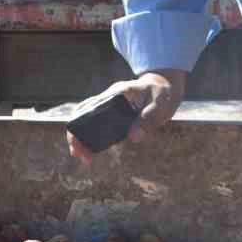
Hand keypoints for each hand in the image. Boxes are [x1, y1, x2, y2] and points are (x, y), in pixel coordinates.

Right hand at [66, 69, 185, 163]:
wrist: (164, 84)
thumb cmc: (162, 93)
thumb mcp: (160, 106)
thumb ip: (147, 120)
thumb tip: (133, 137)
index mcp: (116, 94)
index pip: (90, 108)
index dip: (80, 124)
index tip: (79, 142)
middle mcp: (109, 97)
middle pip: (83, 114)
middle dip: (76, 134)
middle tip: (78, 155)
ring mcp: (109, 104)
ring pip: (87, 119)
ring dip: (83, 138)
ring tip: (85, 158)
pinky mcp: (114, 112)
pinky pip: (98, 124)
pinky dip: (93, 137)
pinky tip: (93, 150)